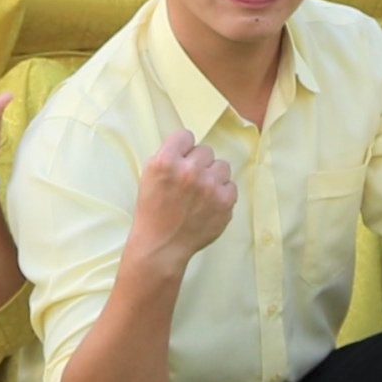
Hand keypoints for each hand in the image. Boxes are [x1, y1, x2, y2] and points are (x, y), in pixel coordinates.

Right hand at [126, 130, 237, 265]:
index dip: (183, 148)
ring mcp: (209, 186)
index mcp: (165, 161)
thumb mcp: (149, 176)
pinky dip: (222, 194)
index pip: (185, 136)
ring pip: (222, 165)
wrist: (161, 246)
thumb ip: (169, 157)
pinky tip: (209, 204)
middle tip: (189, 182)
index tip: (181, 160)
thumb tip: (190, 145)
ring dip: (213, 176)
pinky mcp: (225, 201)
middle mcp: (189, 171)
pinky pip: (231, 185)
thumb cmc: (152, 211)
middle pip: (205, 150)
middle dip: (198, 164)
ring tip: (202, 192)